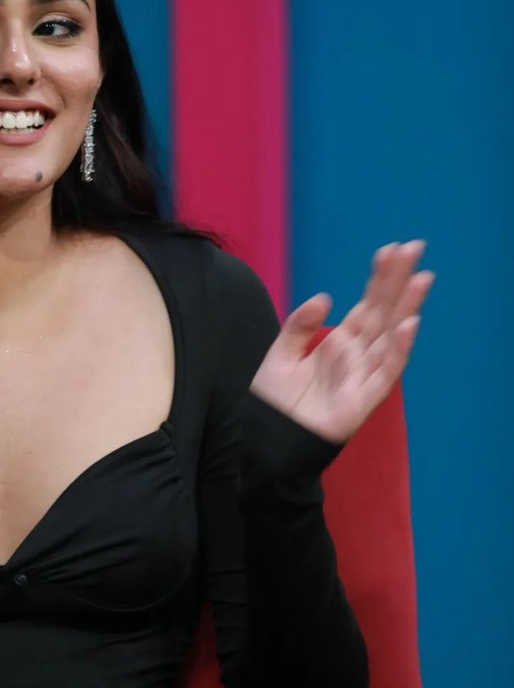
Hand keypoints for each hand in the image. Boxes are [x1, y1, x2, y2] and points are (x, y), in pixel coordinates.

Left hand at [249, 240, 435, 444]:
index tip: (391, 249)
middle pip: (383, 312)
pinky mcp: (364, 399)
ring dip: (407, 308)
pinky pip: (386, 371)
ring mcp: (363, 375)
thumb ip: (299, 325)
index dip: (378, 279)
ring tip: (421, 279)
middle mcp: (356, 355)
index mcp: (339, 343)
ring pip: (391, 336)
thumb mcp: (280, 354)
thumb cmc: (274, 402)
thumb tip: (325, 297)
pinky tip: (408, 324)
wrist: (266, 440)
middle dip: (399, 281)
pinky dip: (398, 349)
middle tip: (415, 247)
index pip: (366, 305)